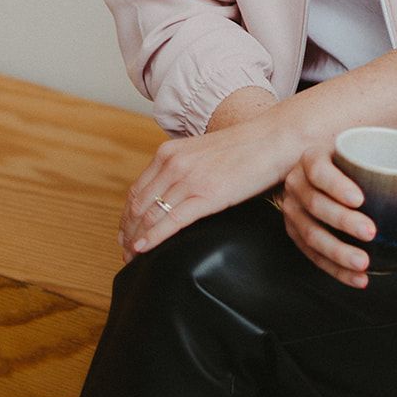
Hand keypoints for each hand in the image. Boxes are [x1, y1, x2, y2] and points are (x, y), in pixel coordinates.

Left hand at [118, 117, 282, 261]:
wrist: (272, 138)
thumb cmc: (244, 148)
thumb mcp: (202, 153)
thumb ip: (184, 169)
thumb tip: (174, 194)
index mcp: (169, 153)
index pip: (136, 190)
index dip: (125, 217)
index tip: (124, 234)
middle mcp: (173, 163)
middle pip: (137, 206)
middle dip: (127, 232)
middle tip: (124, 252)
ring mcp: (188, 179)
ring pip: (150, 215)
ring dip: (136, 239)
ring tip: (131, 258)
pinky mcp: (206, 195)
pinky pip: (171, 220)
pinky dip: (153, 237)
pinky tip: (144, 249)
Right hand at [278, 145, 376, 288]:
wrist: (319, 172)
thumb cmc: (347, 163)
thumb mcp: (359, 151)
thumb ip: (387, 158)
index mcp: (311, 158)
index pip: (320, 171)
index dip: (337, 186)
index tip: (360, 199)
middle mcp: (296, 183)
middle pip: (316, 204)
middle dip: (343, 221)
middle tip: (370, 232)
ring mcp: (293, 210)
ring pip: (311, 234)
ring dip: (338, 252)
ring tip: (363, 262)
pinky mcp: (295, 233)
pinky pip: (313, 255)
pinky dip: (336, 270)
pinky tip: (358, 278)